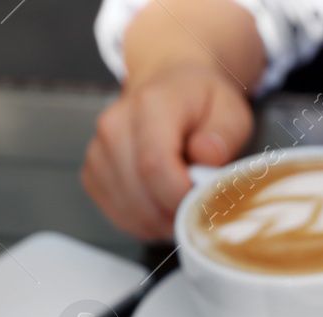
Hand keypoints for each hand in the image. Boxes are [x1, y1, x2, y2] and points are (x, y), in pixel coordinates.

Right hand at [82, 63, 252, 239]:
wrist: (168, 88)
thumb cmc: (199, 103)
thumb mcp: (229, 109)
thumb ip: (224, 133)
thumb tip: (208, 156)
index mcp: (150, 105)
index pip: (155, 165)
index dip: (181, 196)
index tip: (204, 202)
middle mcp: (115, 126)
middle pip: (140, 195)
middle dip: (176, 214)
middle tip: (199, 207)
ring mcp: (99, 151)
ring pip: (129, 212)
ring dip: (162, 222)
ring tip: (183, 203)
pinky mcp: (93, 174)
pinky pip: (118, 215)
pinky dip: (145, 222)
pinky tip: (163, 205)